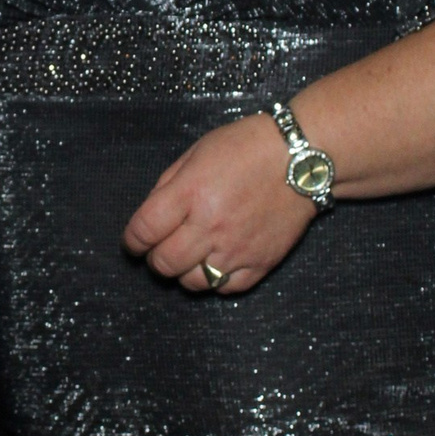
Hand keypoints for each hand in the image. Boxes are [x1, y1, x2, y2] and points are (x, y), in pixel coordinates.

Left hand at [123, 112, 315, 294]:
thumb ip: (169, 184)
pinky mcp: (261, 263)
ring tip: (191, 256)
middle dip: (155, 259)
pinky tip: (217, 262)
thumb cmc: (247, 148)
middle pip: (164, 263)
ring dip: (183, 272)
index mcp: (191, 192)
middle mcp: (211, 225)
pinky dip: (215, 280)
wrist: (302, 159)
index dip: (132, 241)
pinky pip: (226, 287)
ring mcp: (237, 248)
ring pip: (193, 283)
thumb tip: (150, 217)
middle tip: (161, 249)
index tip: (133, 243)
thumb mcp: (197, 152)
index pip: (145, 230)